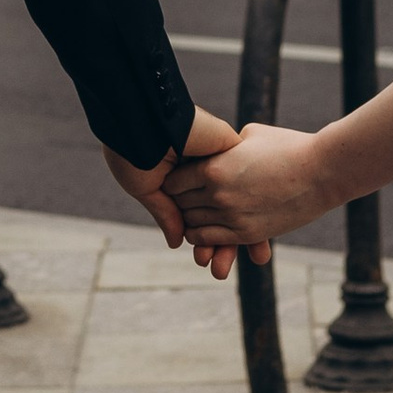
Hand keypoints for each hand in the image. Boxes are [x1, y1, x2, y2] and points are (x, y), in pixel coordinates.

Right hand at [104, 111, 254, 276]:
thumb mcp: (146, 188)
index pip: (198, 214)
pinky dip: (255, 215)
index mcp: (180, 178)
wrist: (141, 121)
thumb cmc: (133, 151)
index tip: (206, 262)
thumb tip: (178, 242)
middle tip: (221, 271)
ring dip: (243, 235)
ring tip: (249, 262)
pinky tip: (258, 241)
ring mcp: (220, 161)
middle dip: (225, 244)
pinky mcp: (233, 151)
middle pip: (222, 213)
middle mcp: (203, 171)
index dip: (204, 239)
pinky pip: (251, 188)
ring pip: (239, 203)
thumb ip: (166, 213)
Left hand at [164, 121, 337, 255]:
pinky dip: (202, 237)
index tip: (181, 177)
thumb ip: (225, 144)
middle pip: (180, 205)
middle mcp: (218, 194)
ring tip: (198, 210)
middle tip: (186, 195)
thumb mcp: (250, 135)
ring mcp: (232, 217)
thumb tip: (213, 144)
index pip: (173, 182)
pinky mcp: (248, 233)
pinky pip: (209, 240)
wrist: (323, 172)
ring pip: (192, 225)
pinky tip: (206, 228)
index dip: (174, 180)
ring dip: (192, 219)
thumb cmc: (289, 147)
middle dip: (181, 200)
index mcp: (215, 167)